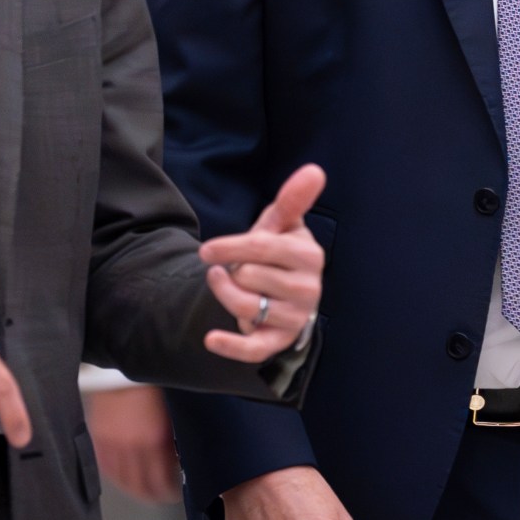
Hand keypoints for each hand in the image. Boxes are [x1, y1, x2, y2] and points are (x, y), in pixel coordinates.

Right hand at [86, 387, 180, 503]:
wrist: (121, 366)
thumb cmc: (150, 383)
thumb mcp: (169, 412)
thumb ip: (172, 437)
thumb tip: (178, 457)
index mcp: (154, 439)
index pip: (163, 479)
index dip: (170, 490)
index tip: (175, 492)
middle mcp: (132, 446)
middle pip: (142, 485)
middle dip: (153, 495)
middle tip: (160, 496)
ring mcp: (112, 444)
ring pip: (123, 481)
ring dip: (134, 490)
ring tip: (142, 492)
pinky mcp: (98, 438)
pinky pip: (106, 467)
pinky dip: (115, 477)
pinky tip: (122, 479)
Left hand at [199, 164, 327, 363]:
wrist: (280, 294)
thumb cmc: (277, 254)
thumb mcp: (281, 225)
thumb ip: (292, 200)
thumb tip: (314, 170)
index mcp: (308, 255)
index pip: (263, 248)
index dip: (230, 248)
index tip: (206, 252)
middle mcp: (308, 288)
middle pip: (249, 276)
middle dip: (233, 271)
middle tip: (237, 270)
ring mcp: (295, 317)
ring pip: (246, 307)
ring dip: (225, 294)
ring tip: (226, 285)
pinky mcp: (279, 342)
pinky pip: (254, 350)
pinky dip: (231, 346)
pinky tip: (211, 339)